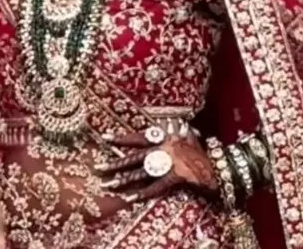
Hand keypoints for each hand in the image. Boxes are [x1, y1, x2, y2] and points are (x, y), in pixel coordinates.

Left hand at [95, 123, 217, 203]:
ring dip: (124, 180)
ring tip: (107, 185)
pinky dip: (143, 193)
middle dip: (115, 164)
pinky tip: (130, 198)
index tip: (104, 138)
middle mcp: (166, 148)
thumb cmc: (208, 155)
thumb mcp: (190, 138)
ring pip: (142, 172)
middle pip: (135, 157)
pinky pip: (157, 186)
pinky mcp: (178, 176)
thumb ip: (175, 133)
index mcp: (167, 138)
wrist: (226, 167)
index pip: (140, 138)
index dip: (122, 139)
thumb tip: (168, 123)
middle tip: (97, 168)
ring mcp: (172, 162)